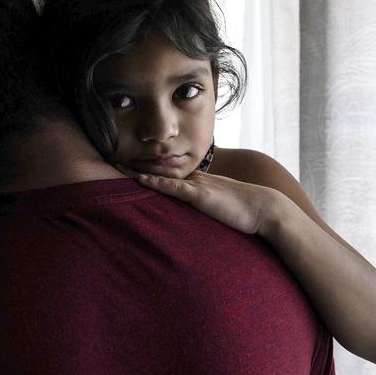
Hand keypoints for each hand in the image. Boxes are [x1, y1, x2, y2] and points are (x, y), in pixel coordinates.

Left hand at [116, 164, 280, 235]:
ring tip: (116, 165)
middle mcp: (193, 180)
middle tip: (111, 158)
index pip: (165, 173)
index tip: (126, 166)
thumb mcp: (218, 208)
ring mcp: (196, 186)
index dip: (145, 168)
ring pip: (161, 175)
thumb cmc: (244, 212)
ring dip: (138, 170)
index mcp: (196, 183)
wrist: (264, 209)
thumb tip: (195, 215)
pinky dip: (156, 184)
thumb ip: (204, 209)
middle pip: (158, 169)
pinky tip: (140, 180)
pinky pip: (174, 188)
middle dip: (134, 164)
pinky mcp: (200, 196)